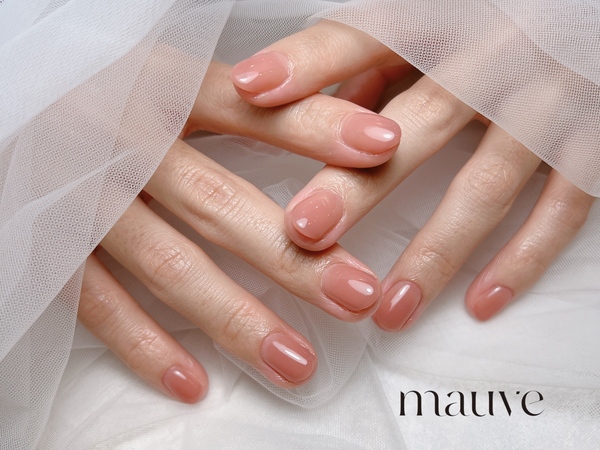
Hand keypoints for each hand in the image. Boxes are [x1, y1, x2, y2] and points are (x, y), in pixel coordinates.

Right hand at [77, 61, 400, 401]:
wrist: (9, 99)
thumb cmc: (103, 92)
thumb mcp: (166, 78)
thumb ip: (237, 102)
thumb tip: (329, 123)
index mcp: (157, 91)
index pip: (249, 108)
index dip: (317, 126)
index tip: (383, 146)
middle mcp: (123, 145)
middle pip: (219, 205)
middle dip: (292, 257)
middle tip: (357, 294)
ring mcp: (85, 200)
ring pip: (168, 265)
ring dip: (235, 318)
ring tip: (295, 360)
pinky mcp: (50, 245)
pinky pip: (97, 305)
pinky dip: (144, 346)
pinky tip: (193, 382)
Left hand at [231, 21, 594, 329]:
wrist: (583, 18)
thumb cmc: (490, 23)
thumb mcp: (427, 24)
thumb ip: (372, 63)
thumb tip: (321, 115)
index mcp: (443, 23)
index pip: (364, 35)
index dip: (307, 62)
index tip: (250, 90)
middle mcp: (494, 62)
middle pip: (416, 125)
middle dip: (358, 183)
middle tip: (306, 231)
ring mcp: (545, 108)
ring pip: (485, 186)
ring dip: (434, 253)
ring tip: (387, 310)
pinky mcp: (590, 144)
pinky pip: (561, 209)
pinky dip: (522, 260)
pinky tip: (478, 303)